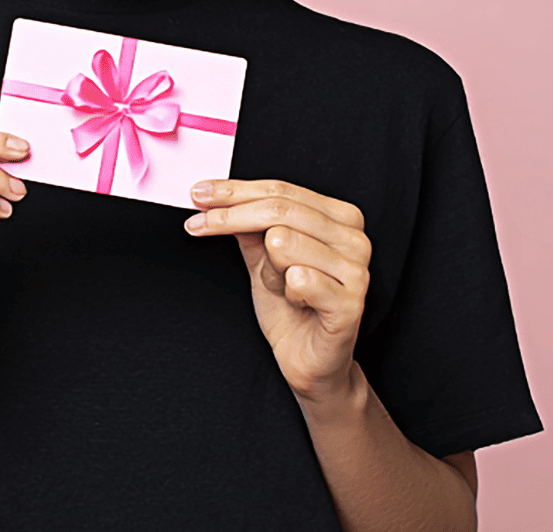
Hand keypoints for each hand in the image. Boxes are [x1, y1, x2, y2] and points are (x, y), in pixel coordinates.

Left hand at [185, 179, 370, 401]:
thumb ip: (248, 227)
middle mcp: (355, 238)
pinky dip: (287, 293)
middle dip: (229, 218)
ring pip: (283, 242)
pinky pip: (298, 279)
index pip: (280, 190)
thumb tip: (217, 198)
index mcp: (340, 218)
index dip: (234, 192)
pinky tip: (300, 304)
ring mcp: (357, 270)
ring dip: (269, 271)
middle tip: (196, 225)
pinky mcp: (351, 303)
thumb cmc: (292, 309)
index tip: (197, 193)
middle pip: (279, 210)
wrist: (309, 362)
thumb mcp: (262, 260)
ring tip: (284, 290)